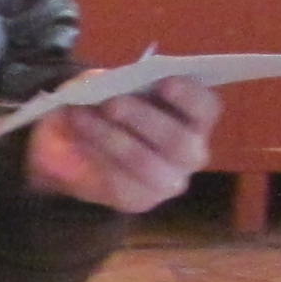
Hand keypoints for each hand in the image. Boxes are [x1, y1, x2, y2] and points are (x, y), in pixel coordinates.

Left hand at [26, 76, 217, 211]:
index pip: (205, 108)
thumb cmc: (105, 105)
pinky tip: (79, 140)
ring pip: (147, 164)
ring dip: (112, 138)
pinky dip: (96, 157)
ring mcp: (169, 181)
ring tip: (82, 118)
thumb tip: (101, 84)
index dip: (189, 95)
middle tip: (112, 103)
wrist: (75, 147)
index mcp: (194, 117)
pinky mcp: (140, 199)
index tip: (165, 82)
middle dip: (144, 119)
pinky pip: (121, 182)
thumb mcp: (104, 85)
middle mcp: (190, 152)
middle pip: (179, 141)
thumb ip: (108, 81)